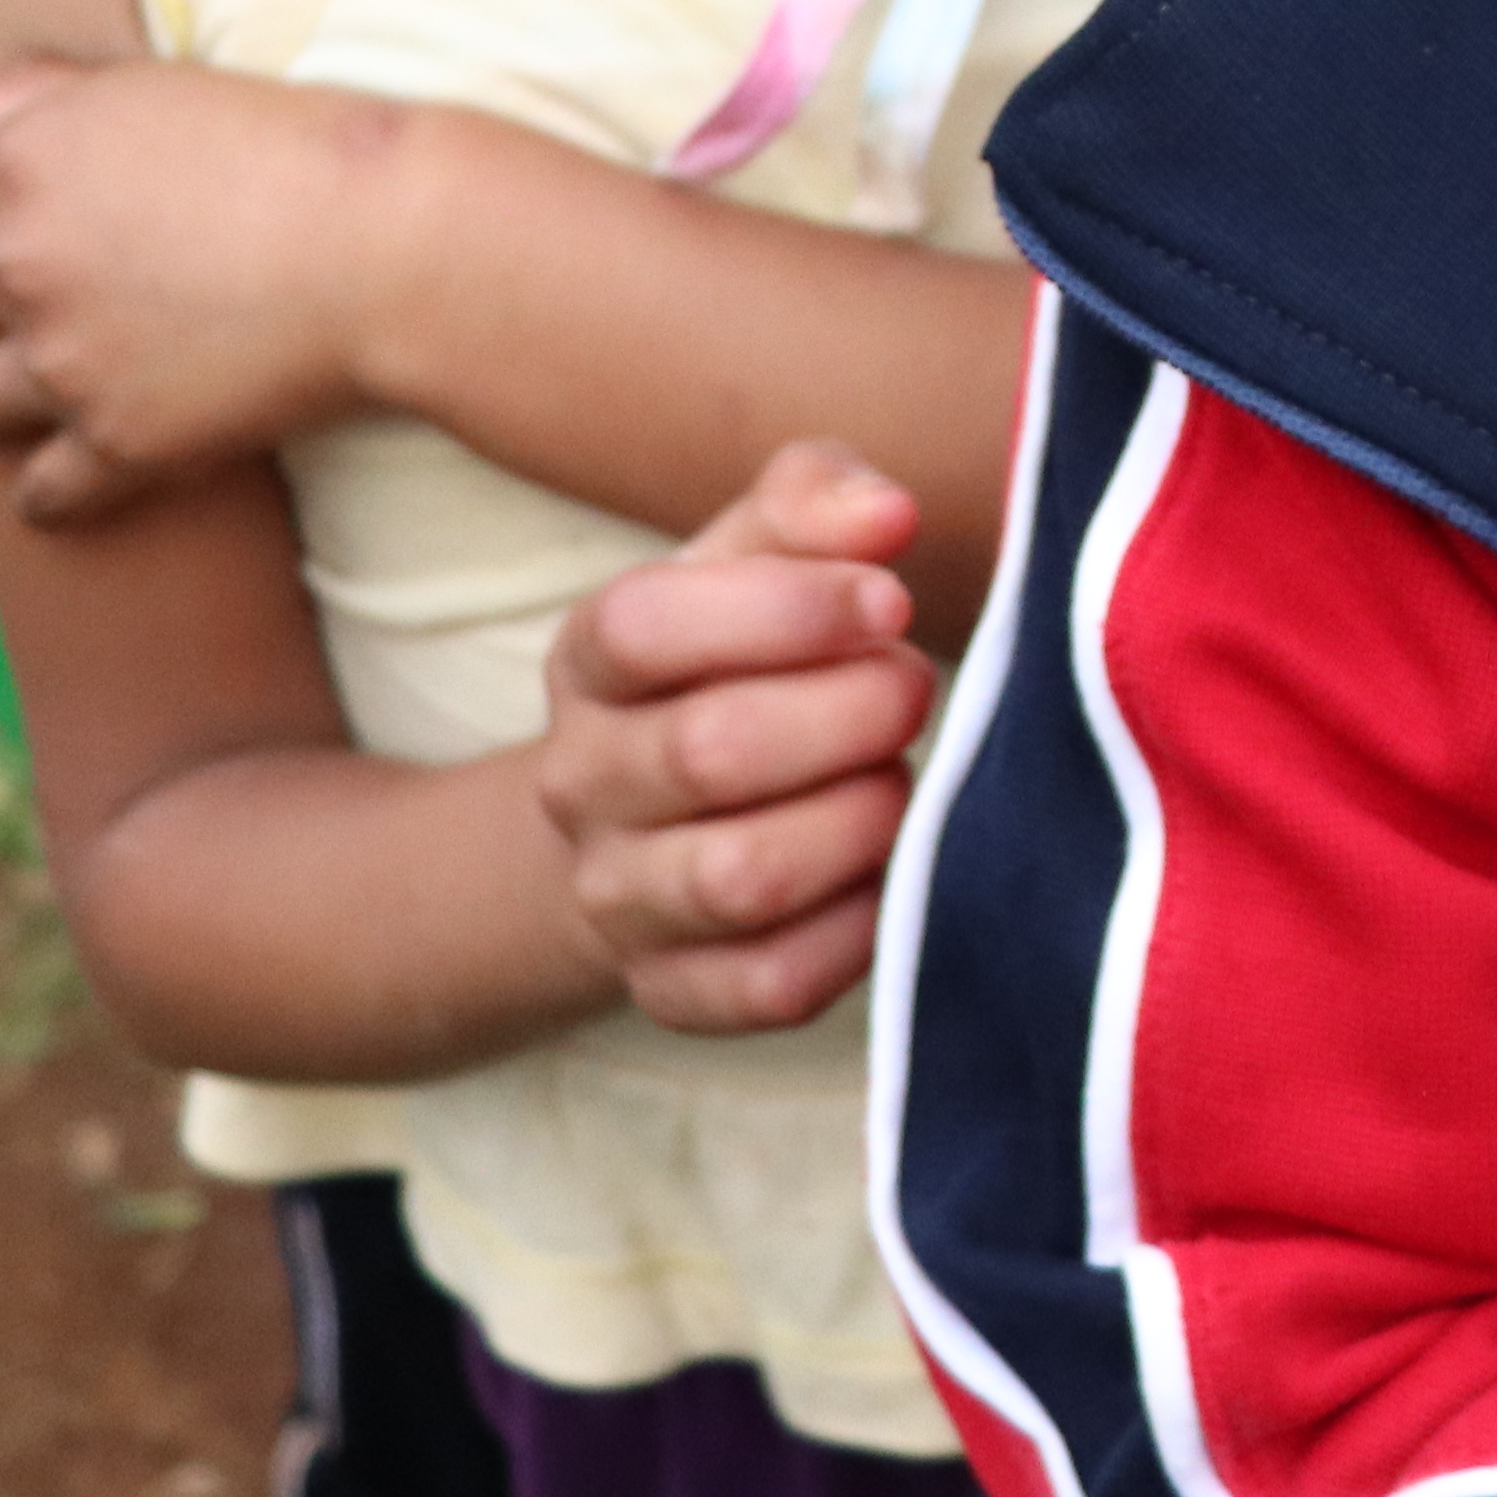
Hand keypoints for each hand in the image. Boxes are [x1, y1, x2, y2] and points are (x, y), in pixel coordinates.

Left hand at [0, 62, 406, 519]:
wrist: (392, 243)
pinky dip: (58, 488)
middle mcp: (19, 264)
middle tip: (34, 321)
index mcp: (18, 166)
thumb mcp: (151, 90)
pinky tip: (97, 462)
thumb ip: (29, 96)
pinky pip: (38, 494)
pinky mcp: (120, 444)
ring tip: (60, 385)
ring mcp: (63, 361)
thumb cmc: (289, 147)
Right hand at [540, 442, 941, 1032]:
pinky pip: (769, 986)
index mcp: (590, 659)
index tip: (888, 601)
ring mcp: (618, 898)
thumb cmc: (740, 661)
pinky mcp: (672, 993)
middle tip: (916, 690)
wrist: (657, 821)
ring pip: (737, 880)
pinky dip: (853, 931)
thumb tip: (887, 512)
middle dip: (848, 715)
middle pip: (707, 753)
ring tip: (899, 782)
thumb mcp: (760, 559)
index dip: (786, 608)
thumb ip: (815, 503)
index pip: (643, 624)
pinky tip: (890, 874)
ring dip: (855, 823)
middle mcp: (580, 782)